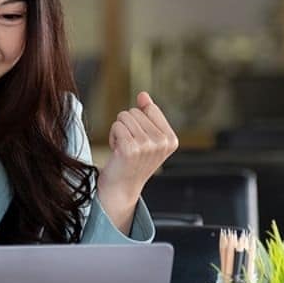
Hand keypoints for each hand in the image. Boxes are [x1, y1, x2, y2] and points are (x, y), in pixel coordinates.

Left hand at [97, 92, 178, 220]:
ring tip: (123, 148)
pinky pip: (116, 126)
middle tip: (129, 146)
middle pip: (135, 111)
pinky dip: (112, 136)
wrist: (121, 187)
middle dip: (127, 126)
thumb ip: (148, 114)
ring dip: (119, 131)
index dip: (138, 120)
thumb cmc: (132, 161)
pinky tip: (117, 151)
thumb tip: (143, 95)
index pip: (149, 108)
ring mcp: (147, 146)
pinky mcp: (130, 149)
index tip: (139, 140)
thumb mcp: (146, 137)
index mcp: (171, 139)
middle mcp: (162, 143)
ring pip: (124, 117)